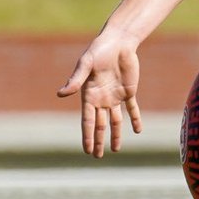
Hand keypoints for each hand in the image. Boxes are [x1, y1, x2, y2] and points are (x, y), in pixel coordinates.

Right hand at [57, 35, 142, 156]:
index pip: (87, 121)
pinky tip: (137, 130)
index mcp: (88, 95)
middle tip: (98, 156)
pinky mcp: (129, 91)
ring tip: (116, 149)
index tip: (87, 151)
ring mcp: (115, 96)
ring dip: (116, 134)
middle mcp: (101, 99)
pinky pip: (132, 109)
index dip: (87, 136)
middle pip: (99, 124)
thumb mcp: (86, 64)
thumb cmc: (98, 51)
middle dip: (98, 140)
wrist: (118, 42)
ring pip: (115, 120)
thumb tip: (61, 94)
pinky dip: (135, 119)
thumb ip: (76, 79)